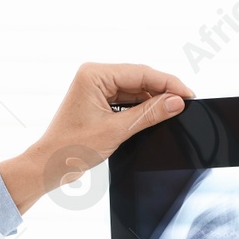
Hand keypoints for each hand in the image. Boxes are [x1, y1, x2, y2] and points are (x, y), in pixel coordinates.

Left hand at [0, 62, 194, 209]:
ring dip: (153, 100)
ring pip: (135, 89)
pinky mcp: (99, 100)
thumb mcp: (117, 130)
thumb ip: (149, 114)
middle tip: (186, 103)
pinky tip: (157, 115)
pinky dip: (142, 108)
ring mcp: (96, 88)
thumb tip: (176, 102)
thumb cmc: (71, 147)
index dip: (168, 83)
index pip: (141, 73)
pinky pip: (127, 99)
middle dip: (163, 91)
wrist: (50, 164)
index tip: (188, 94)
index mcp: (94, 74)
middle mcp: (95, 76)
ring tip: (174, 111)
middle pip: (140, 78)